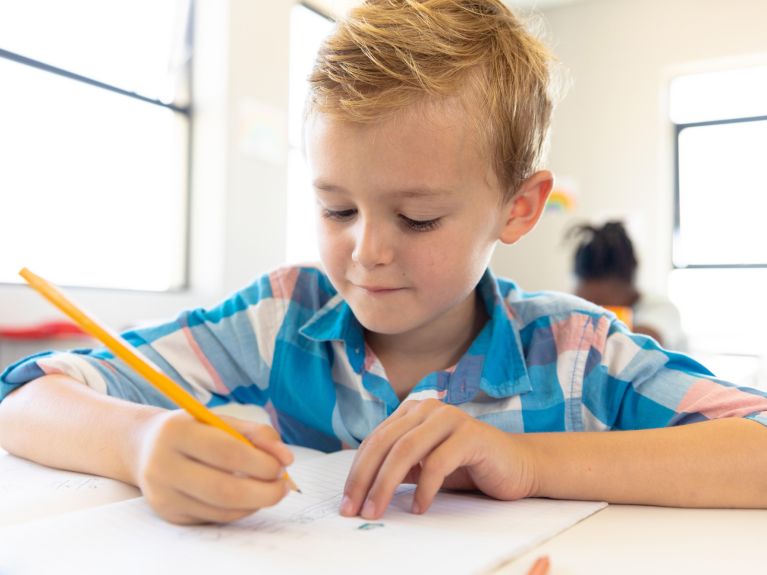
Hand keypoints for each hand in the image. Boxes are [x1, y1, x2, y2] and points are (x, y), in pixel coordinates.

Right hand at [132, 410, 292, 524]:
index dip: (261, 463)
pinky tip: (249, 498)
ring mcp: (163, 494)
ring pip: (221, 510)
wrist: (145, 447)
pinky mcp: (169, 514)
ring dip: (256, 503)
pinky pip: (214, 518)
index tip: (283, 464)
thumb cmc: (194, 430)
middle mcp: (163, 465)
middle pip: (224, 490)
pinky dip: (240, 510)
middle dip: (264, 492)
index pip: (228, 453)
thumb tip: (285, 459)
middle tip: (284, 485)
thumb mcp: (221, 420)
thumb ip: (257, 433)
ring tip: (270, 489)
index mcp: (177, 432)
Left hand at [340, 399, 537, 519]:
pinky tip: (419, 507)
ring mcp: (450, 418)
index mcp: (411, 412)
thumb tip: (360, 490)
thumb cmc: (466, 466)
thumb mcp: (423, 467)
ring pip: (405, 450)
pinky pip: (437, 462)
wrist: (516, 465)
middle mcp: (427, 408)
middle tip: (355, 509)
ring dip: (386, 485)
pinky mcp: (471, 434)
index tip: (347, 503)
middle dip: (364, 479)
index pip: (374, 441)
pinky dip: (424, 488)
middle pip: (385, 444)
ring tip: (377, 510)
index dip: (356, 472)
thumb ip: (397, 468)